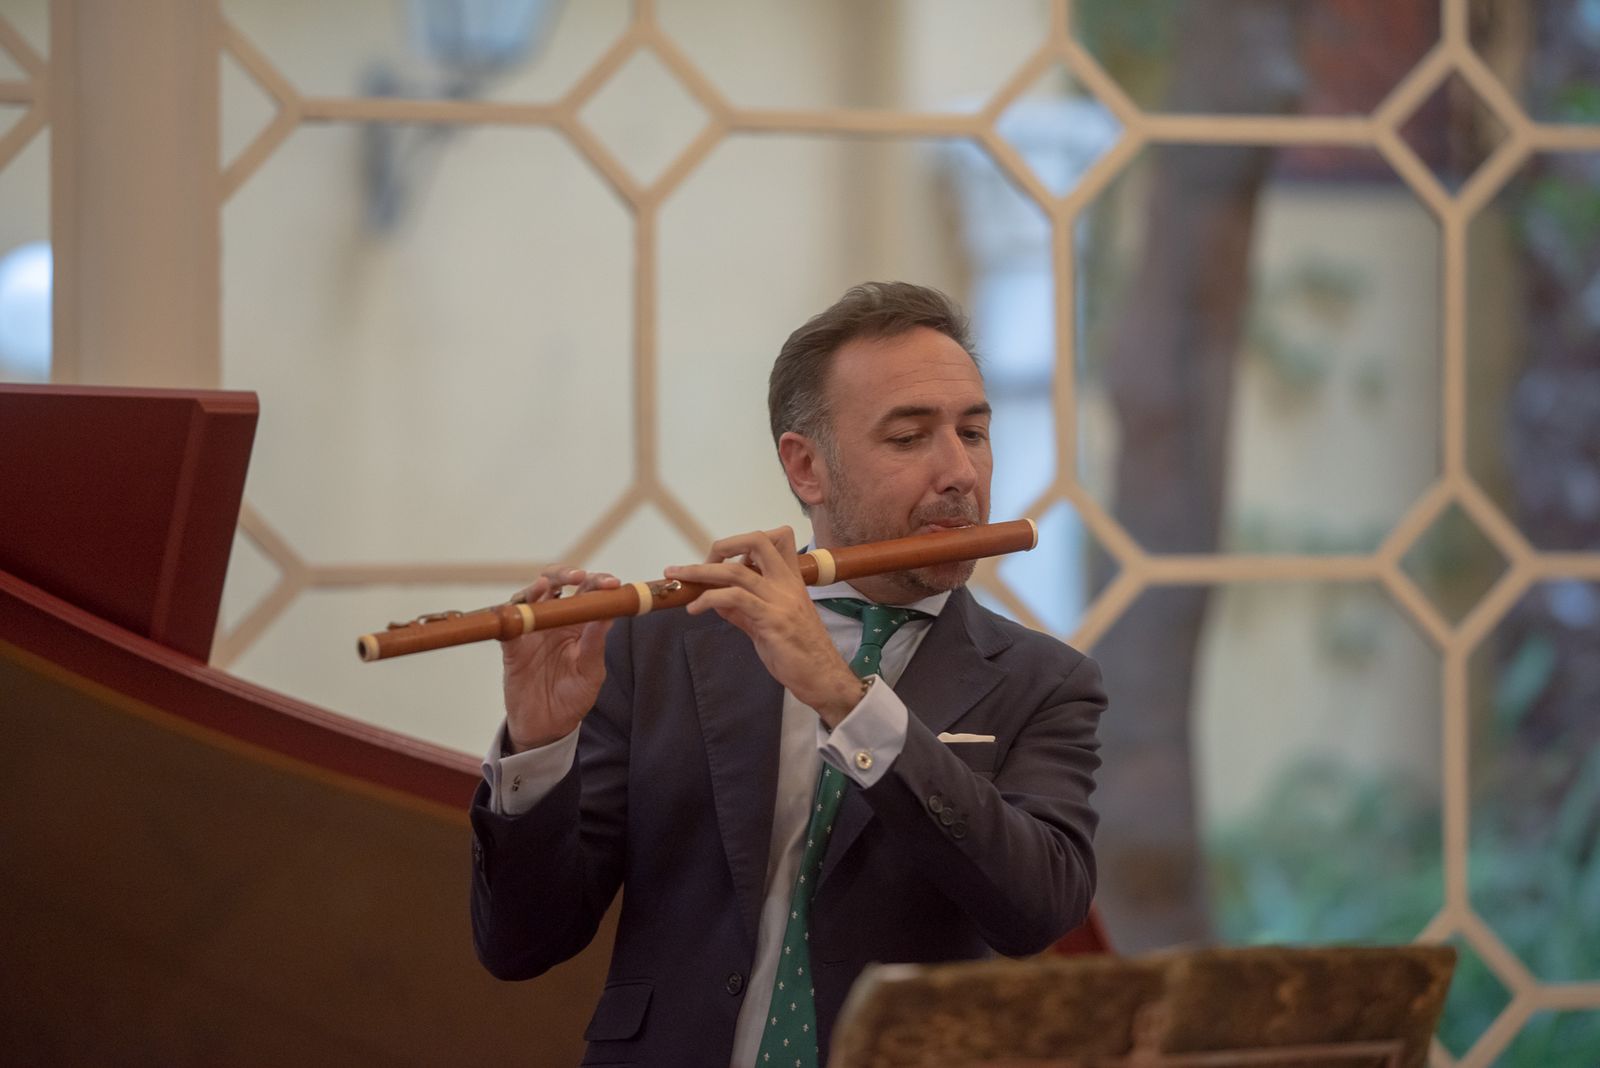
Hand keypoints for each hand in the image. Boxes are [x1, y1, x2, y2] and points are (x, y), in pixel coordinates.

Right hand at [501, 566, 619, 752]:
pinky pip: (508, 624)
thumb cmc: (574, 697)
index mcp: (580, 624)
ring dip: (539, 587)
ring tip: (548, 585)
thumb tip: (609, 613)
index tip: (611, 584)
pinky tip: (520, 608)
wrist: (546, 726)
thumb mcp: (591, 672)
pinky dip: (512, 613)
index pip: (588, 593)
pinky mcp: (512, 646)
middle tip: (578, 576)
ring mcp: (532, 630)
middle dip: (566, 574)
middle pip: (557, 585)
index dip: (599, 583)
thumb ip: (596, 644)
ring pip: (531, 596)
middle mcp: (555, 620)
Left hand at [665, 527, 862, 727]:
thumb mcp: (768, 626)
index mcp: (791, 580)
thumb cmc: (799, 654)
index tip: (724, 559)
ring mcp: (780, 600)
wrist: (823, 678)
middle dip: (722, 546)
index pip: (779, 538)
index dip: (747, 541)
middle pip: (757, 541)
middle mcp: (787, 583)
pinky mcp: (771, 620)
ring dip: (700, 571)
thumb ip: (743, 610)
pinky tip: (694, 609)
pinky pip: (735, 598)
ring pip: (736, 570)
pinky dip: (708, 598)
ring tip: (679, 579)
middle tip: (699, 565)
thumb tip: (715, 599)